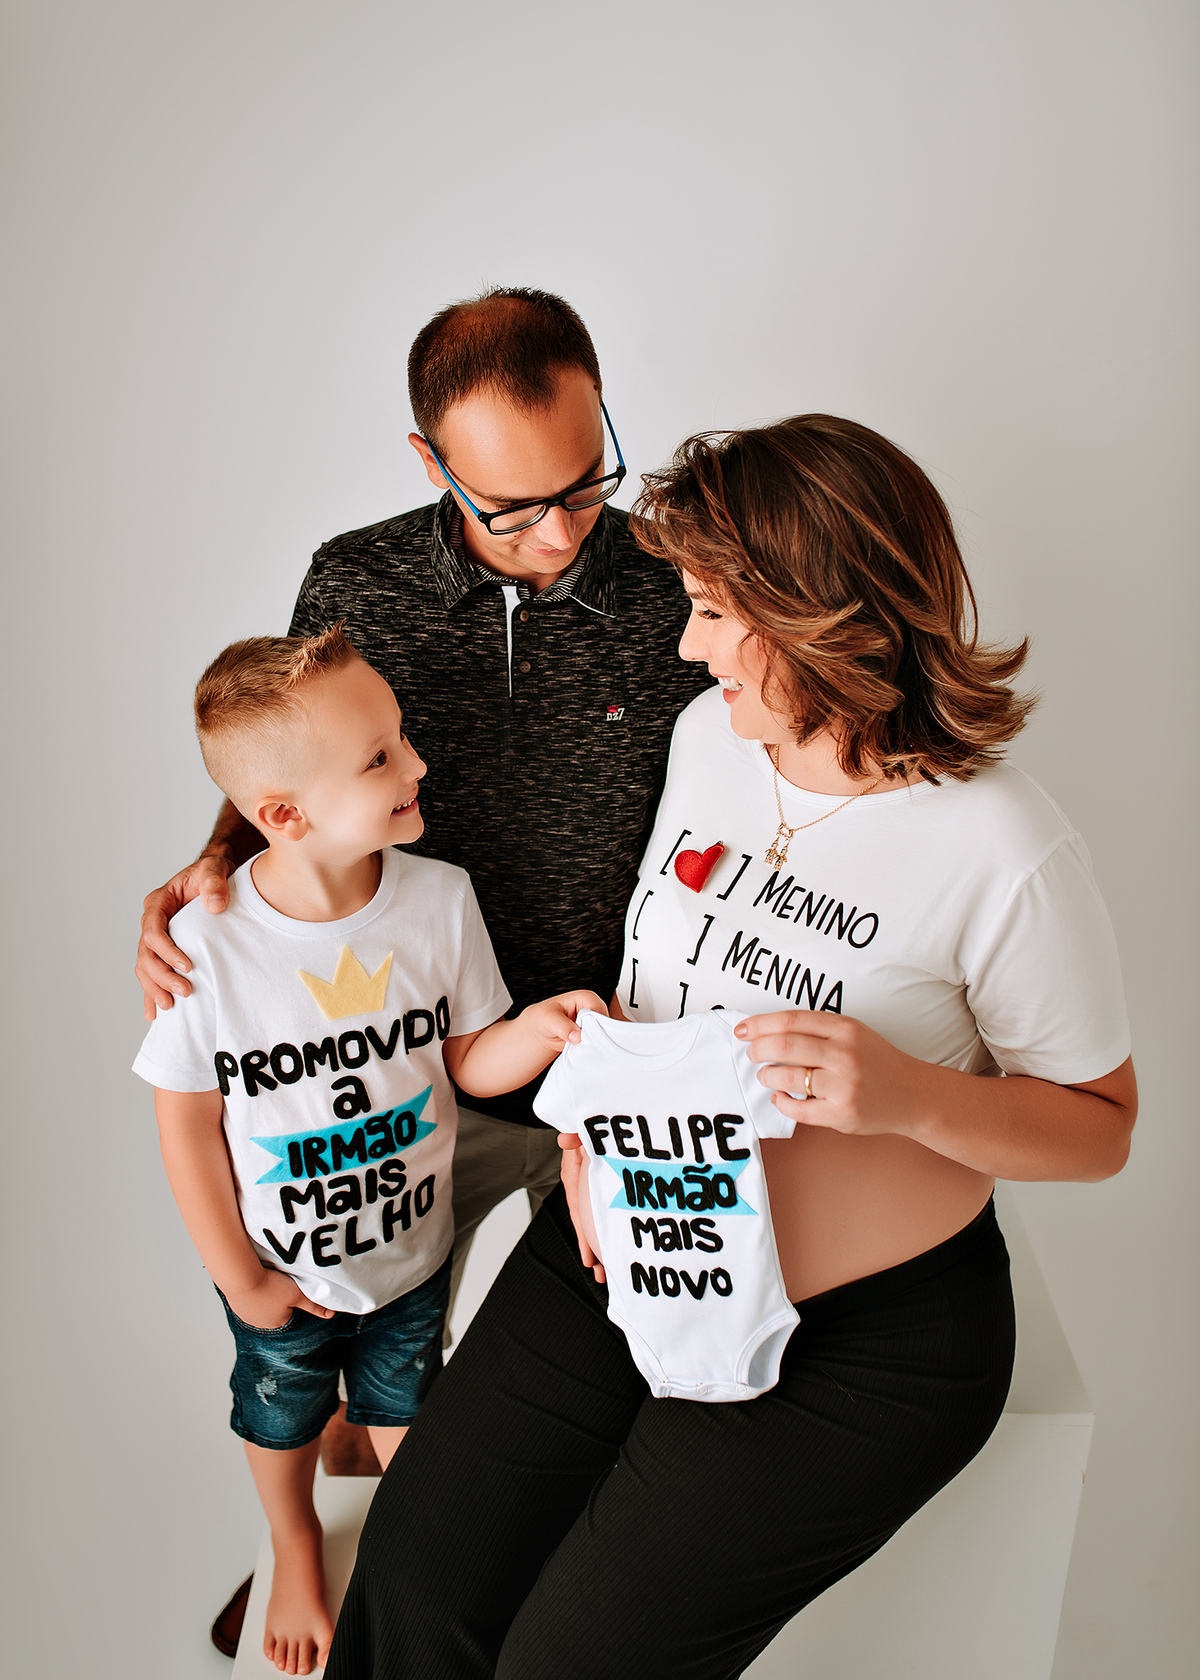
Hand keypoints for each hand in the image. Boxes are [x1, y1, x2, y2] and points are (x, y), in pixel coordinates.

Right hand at [136, 852, 232, 1020]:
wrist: (214, 879)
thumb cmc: (213, 873)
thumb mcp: (215, 869)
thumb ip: (214, 882)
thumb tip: (215, 906)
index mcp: (159, 902)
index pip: (153, 931)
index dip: (166, 951)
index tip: (187, 966)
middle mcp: (152, 921)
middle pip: (146, 954)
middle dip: (161, 975)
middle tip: (184, 991)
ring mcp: (155, 937)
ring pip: (145, 967)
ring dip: (154, 987)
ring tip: (170, 1006)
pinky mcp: (164, 950)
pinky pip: (152, 973)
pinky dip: (151, 992)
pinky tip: (153, 1013)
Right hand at [223, 1267, 335, 1330]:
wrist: (240, 1277)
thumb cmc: (270, 1286)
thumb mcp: (297, 1294)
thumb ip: (314, 1305)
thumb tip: (331, 1315)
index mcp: (277, 1324)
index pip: (290, 1312)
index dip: (291, 1298)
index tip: (288, 1287)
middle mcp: (260, 1324)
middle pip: (274, 1309)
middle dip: (276, 1298)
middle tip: (276, 1283)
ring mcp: (245, 1316)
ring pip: (259, 1305)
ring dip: (262, 1295)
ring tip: (263, 1282)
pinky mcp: (235, 1305)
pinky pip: (246, 1300)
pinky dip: (250, 1292)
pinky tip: (252, 1282)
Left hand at [519, 990, 608, 1053]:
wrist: (542, 1029)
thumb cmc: (545, 1017)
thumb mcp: (549, 1020)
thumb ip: (563, 1027)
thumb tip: (576, 1036)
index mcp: (587, 998)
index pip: (600, 1012)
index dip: (595, 1025)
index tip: (585, 1036)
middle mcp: (595, 1009)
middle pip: (606, 1024)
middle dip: (597, 1036)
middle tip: (583, 1044)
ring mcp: (596, 1023)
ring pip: (606, 1035)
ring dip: (595, 1043)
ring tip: (581, 1046)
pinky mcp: (595, 1034)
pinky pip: (601, 1043)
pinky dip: (594, 1048)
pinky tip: (584, 1050)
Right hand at [557, 1133, 604, 1282]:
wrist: (602, 1112)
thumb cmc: (590, 1120)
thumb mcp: (583, 1126)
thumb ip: (575, 1132)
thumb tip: (565, 1140)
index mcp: (574, 1170)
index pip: (576, 1205)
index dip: (583, 1232)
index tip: (589, 1256)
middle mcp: (581, 1182)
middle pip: (584, 1220)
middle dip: (591, 1249)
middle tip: (600, 1274)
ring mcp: (592, 1185)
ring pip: (594, 1219)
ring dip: (599, 1245)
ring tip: (606, 1273)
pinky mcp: (604, 1184)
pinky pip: (605, 1210)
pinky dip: (608, 1230)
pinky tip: (616, 1248)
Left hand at [735, 1009, 925, 1138]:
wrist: (913, 1094)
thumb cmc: (875, 1061)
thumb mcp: (852, 1033)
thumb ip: (816, 1030)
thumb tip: (767, 1032)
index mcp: (845, 1029)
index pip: (791, 1020)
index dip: (760, 1024)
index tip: (743, 1030)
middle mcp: (844, 1055)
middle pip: (785, 1046)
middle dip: (758, 1049)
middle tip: (752, 1053)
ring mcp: (844, 1086)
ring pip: (788, 1077)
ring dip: (768, 1075)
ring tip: (767, 1075)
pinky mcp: (842, 1114)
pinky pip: (798, 1109)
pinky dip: (782, 1101)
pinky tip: (781, 1096)